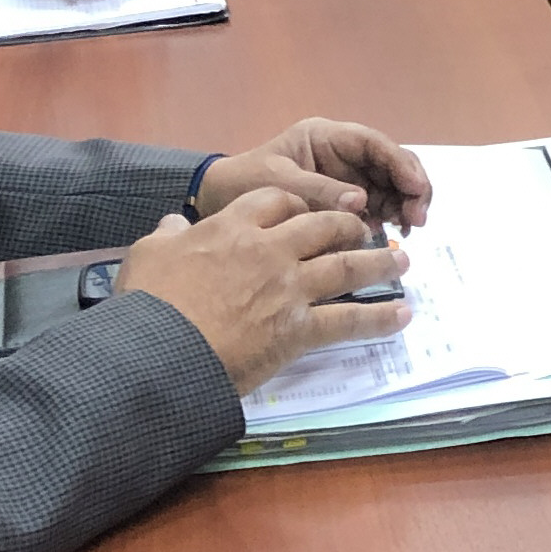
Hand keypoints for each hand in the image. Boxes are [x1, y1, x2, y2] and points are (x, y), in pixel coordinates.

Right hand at [115, 192, 408, 393]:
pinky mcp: (299, 329)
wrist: (157, 350)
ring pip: (346, 267)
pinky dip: (380, 319)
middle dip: (349, 226)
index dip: (298, 204)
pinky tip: (403, 316)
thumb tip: (173, 223)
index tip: (310, 210)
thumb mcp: (147, 254)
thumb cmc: (148, 302)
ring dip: (379, 263)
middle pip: (323, 226)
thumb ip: (167, 234)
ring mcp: (289, 289)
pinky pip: (349, 321)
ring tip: (401, 261)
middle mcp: (269, 250)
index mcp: (232, 227)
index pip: (277, 201)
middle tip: (366, 231)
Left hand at [203, 120, 434, 233]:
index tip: (416, 190)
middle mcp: (342, 154)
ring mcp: (345, 177)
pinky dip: (386, 220)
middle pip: (391, 165)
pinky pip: (375, 208)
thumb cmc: (241, 183)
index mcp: (327, 138)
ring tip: (405, 232)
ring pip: (389, 187)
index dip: (401, 164)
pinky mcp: (342, 202)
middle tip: (416, 220)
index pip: (375, 145)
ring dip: (402, 206)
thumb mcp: (278, 184)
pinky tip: (386, 237)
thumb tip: (361, 202)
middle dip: (410, 189)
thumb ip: (319, 191)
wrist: (213, 201)